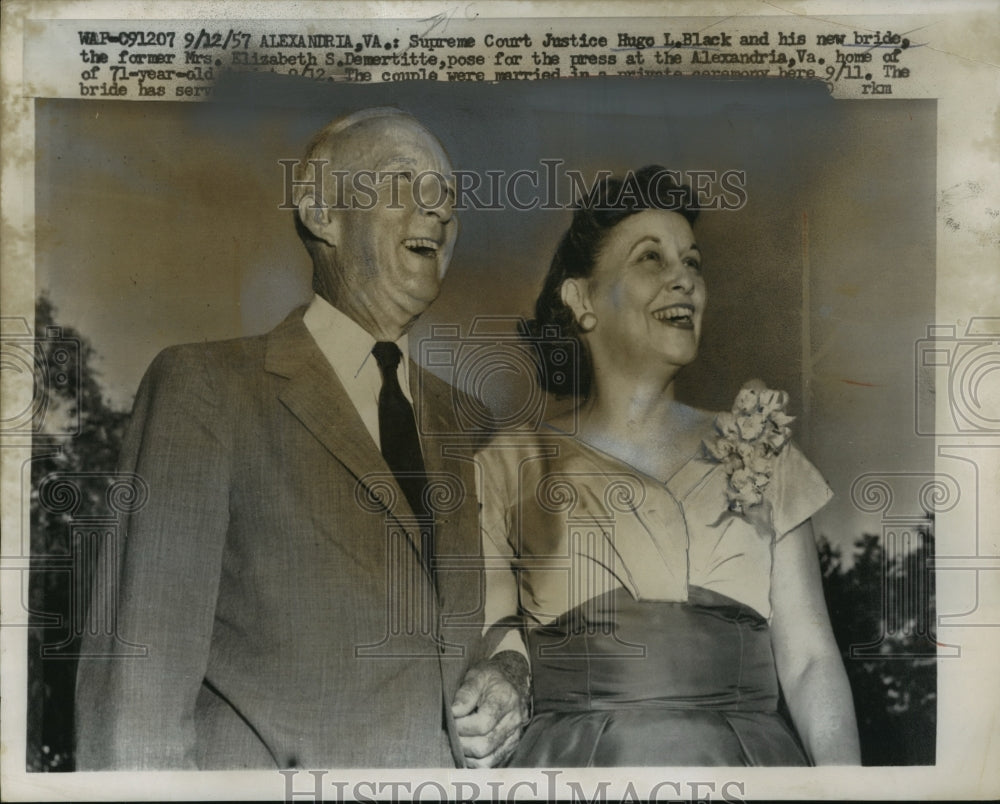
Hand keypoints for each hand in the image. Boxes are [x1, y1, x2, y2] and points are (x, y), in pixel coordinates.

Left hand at [451, 652, 529, 767]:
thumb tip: (454, 712)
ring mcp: (513, 737)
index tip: (451, 719)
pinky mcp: (509, 748)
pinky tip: (466, 747)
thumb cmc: (490, 679)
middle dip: (461, 742)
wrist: (510, 682)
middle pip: (483, 746)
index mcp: (505, 700)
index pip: (481, 724)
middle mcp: (513, 721)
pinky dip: (474, 761)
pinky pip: (490, 765)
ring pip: (486, 761)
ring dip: (466, 755)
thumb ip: (465, 693)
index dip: (461, 726)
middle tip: (450, 732)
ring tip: (457, 740)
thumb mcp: (476, 676)